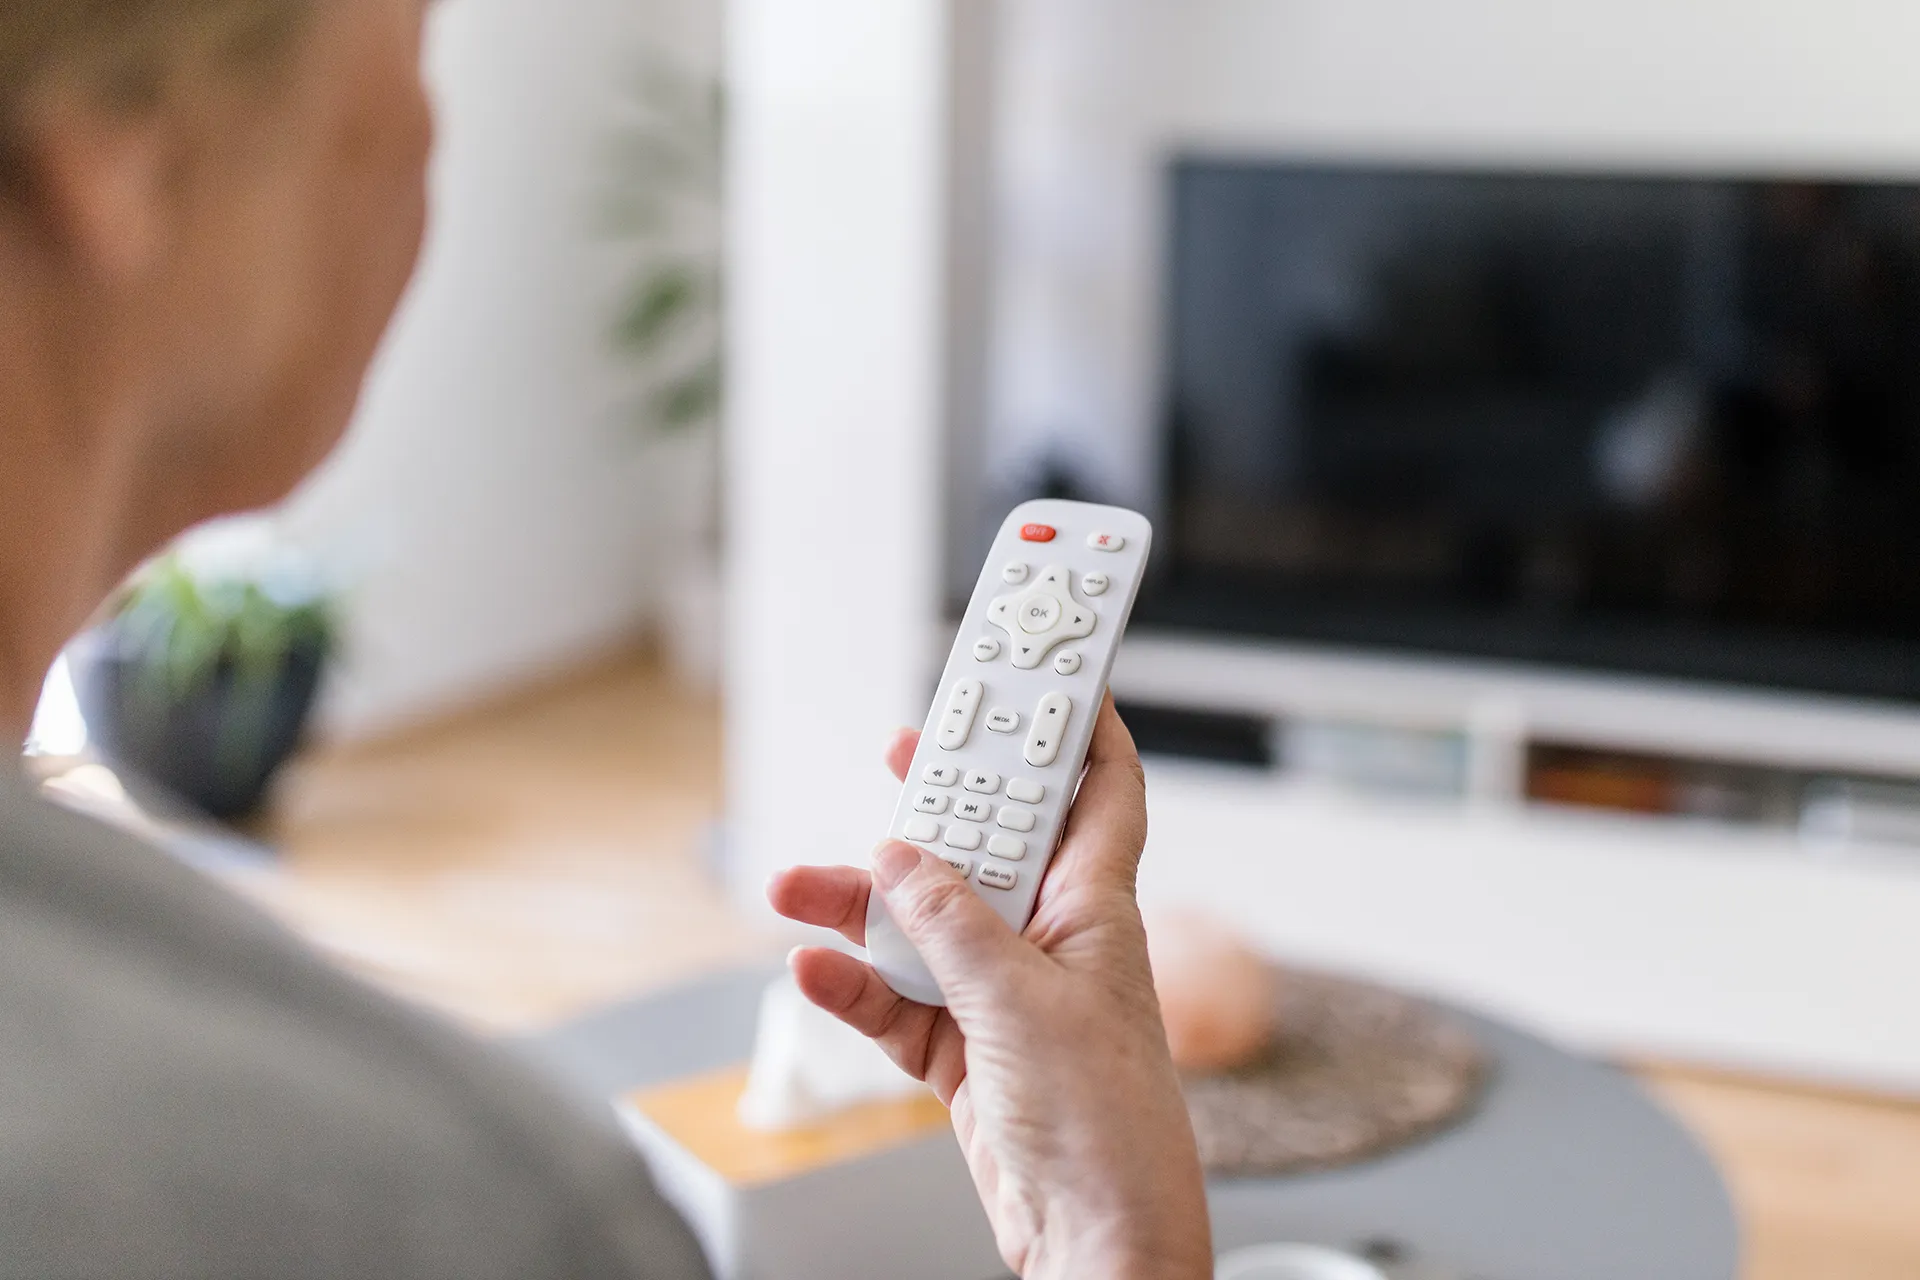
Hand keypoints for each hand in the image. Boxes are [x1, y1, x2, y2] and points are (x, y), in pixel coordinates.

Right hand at [767, 695, 1212, 1279]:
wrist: (1097, 1243)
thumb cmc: (1108, 1126)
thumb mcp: (1023, 1006)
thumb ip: (955, 926)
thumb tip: (900, 861)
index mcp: (1093, 908)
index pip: (1100, 791)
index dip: (1082, 725)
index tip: (1049, 666)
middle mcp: (1049, 941)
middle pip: (986, 845)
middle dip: (939, 801)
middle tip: (897, 753)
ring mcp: (1003, 996)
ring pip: (922, 924)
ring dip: (861, 906)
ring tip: (797, 888)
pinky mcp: (963, 1051)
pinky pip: (896, 999)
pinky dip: (854, 985)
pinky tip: (817, 971)